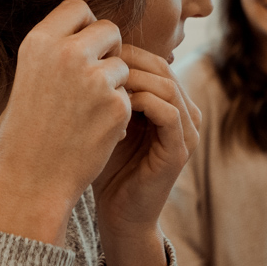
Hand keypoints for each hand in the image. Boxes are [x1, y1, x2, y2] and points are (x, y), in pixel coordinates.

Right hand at [0, 0, 131, 245]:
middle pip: (108, 28)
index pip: (77, 6)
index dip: (85, 23)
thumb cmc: (22, 134)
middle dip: (108, 48)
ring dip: (114, 83)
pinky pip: (128, 96)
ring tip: (89, 111)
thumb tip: (79, 29)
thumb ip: (52, 54)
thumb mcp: (25, 79)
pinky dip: (118, 113)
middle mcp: (67, 53)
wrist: (31, 182)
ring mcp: (95, 78)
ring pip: (122, 65)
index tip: (86, 40)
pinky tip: (96, 132)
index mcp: (39, 43)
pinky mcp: (117, 105)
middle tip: (97, 74)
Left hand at [93, 46, 200, 265]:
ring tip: (104, 80)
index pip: (154, 60)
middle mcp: (185, 113)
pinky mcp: (180, 151)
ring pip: (167, 85)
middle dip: (129, 60)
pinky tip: (116, 104)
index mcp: (170, 102)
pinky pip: (168, 113)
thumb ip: (103, 90)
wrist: (118, 213)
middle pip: (162, 67)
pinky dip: (143, 102)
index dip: (125, 51)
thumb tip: (80, 53)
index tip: (93, 52)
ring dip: (134, 79)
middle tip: (98, 61)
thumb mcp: (104, 119)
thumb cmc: (106, 164)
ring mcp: (187, 132)